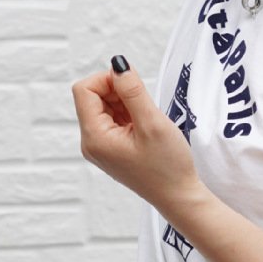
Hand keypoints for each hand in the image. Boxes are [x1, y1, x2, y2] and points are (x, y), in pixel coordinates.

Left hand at [72, 58, 205, 230]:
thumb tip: (118, 64)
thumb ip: (133, 90)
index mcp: (94, 138)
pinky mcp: (111, 149)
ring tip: (146, 119)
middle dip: (117, 91)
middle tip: (144, 104)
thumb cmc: (168, 166)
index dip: (107, 79)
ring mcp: (100, 147)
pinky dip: (128, 114)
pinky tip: (145, 126)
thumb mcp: (152, 122)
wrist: (178, 197)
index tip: (133, 86)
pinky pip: (112, 119)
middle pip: (92, 97)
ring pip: (103, 107)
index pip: (84, 90)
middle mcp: (91, 143)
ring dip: (124, 102)